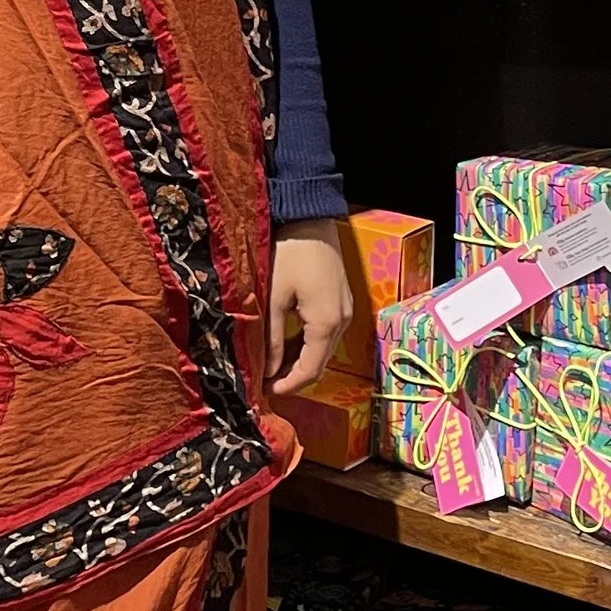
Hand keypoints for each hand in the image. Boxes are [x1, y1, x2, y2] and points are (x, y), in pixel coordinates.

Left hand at [269, 221, 351, 396]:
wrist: (311, 218)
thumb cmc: (290, 254)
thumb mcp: (274, 297)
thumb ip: (274, 337)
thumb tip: (269, 370)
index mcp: (326, 323)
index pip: (311, 369)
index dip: (290, 385)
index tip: (266, 392)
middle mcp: (342, 321)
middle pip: (320, 363)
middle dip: (294, 376)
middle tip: (266, 382)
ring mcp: (345, 311)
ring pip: (323, 349)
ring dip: (300, 361)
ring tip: (271, 366)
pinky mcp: (341, 301)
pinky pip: (325, 333)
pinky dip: (307, 345)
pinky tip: (286, 345)